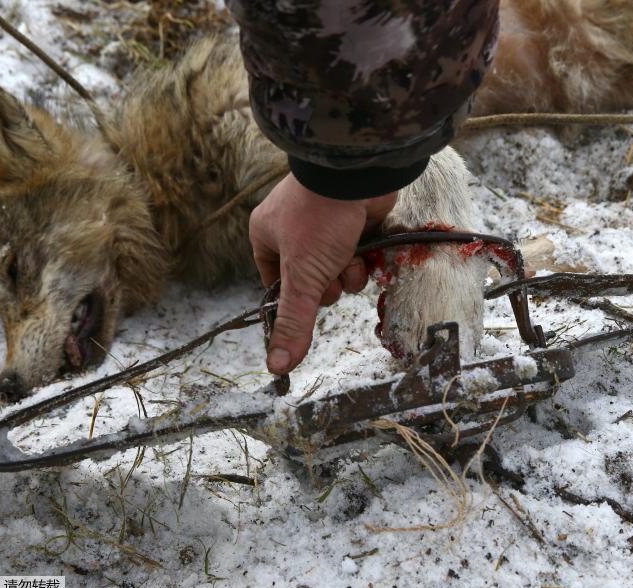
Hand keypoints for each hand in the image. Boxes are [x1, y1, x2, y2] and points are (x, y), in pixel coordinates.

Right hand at [250, 173, 396, 373]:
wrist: (357, 175)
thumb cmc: (319, 219)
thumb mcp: (302, 277)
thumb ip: (293, 322)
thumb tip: (277, 367)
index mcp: (266, 236)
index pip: (276, 284)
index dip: (295, 300)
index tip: (309, 304)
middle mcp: (292, 229)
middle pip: (311, 281)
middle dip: (327, 285)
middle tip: (330, 274)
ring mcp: (324, 224)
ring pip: (337, 270)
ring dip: (348, 273)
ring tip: (351, 258)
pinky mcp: (353, 220)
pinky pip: (356, 253)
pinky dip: (363, 257)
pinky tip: (367, 249)